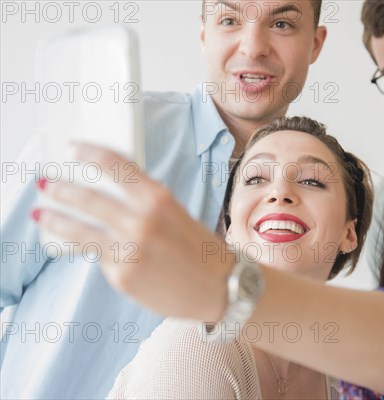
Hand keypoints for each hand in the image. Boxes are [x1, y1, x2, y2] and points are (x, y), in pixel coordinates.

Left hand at [34, 143, 229, 319]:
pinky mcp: (122, 276)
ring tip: (43, 214)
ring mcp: (130, 250)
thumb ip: (145, 204)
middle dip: (62, 189)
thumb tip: (110, 195)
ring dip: (56, 219)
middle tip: (48, 182)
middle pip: (89, 198)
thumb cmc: (202, 250)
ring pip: (80, 230)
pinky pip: (97, 256)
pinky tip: (75, 243)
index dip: (90, 153)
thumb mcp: (178, 214)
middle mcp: (142, 221)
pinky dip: (86, 247)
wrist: (221, 287)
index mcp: (160, 199)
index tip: (72, 148)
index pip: (116, 166)